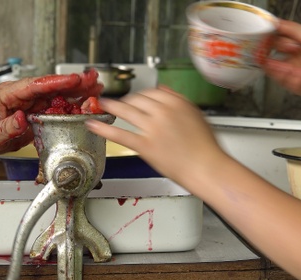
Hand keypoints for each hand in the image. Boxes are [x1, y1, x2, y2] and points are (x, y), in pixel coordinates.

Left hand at [0, 70, 101, 179]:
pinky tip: (87, 104)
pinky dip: (73, 106)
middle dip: (73, 83)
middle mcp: (23, 96)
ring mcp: (32, 104)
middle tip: (93, 80)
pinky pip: (57, 109)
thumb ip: (5, 127)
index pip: (34, 85)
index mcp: (9, 94)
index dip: (55, 82)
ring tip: (96, 89)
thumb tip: (20, 120)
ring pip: (58, 96)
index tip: (72, 79)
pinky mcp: (38, 113)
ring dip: (77, 92)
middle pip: (51, 87)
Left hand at [85, 87, 228, 185]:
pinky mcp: (145, 145)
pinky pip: (119, 134)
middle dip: (126, 100)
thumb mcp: (196, 115)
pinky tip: (93, 125)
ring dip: (112, 107)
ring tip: (103, 105)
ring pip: (126, 111)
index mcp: (178, 103)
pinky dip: (103, 129)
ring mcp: (153, 128)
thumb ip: (178, 101)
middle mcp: (164, 111)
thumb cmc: (205, 147)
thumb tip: (162, 90)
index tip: (134, 97)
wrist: (207, 168)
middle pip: (137, 99)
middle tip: (119, 103)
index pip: (152, 92)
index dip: (140, 95)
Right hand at [263, 19, 300, 96]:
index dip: (265, 43)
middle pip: (268, 60)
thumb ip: (291, 30)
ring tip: (290, 68)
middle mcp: (291, 60)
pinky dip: (292, 80)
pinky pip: (286, 84)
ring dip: (280, 70)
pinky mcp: (295, 86)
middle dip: (266, 59)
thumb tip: (273, 23)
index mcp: (294, 47)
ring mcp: (292, 73)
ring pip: (274, 73)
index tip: (261, 42)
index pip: (272, 44)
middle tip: (265, 57)